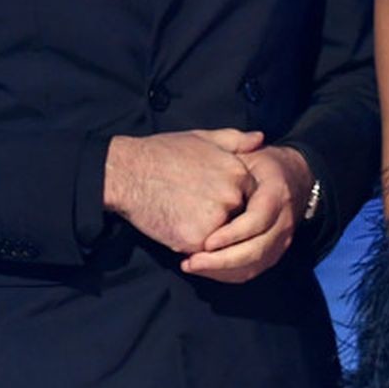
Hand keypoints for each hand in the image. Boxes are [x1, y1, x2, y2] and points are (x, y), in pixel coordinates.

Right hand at [104, 129, 263, 254]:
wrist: (128, 172)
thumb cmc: (163, 153)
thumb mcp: (203, 137)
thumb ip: (236, 140)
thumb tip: (260, 139)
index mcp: (239, 173)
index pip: (250, 198)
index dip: (229, 199)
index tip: (207, 194)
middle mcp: (233, 197)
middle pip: (237, 218)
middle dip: (220, 218)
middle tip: (191, 204)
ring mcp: (217, 220)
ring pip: (221, 237)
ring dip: (207, 232)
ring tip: (182, 213)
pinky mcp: (196, 239)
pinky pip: (202, 250)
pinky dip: (189, 243)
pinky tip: (174, 225)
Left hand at [179, 145, 308, 282]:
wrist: (294, 179)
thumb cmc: (262, 165)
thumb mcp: (250, 153)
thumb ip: (236, 149)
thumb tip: (226, 150)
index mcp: (276, 195)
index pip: (257, 220)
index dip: (232, 234)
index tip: (205, 242)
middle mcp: (284, 221)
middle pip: (257, 250)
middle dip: (222, 260)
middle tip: (191, 262)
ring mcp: (282, 239)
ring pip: (255, 265)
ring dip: (222, 271)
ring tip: (192, 266)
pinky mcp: (275, 252)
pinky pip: (253, 270)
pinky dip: (228, 274)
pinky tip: (205, 269)